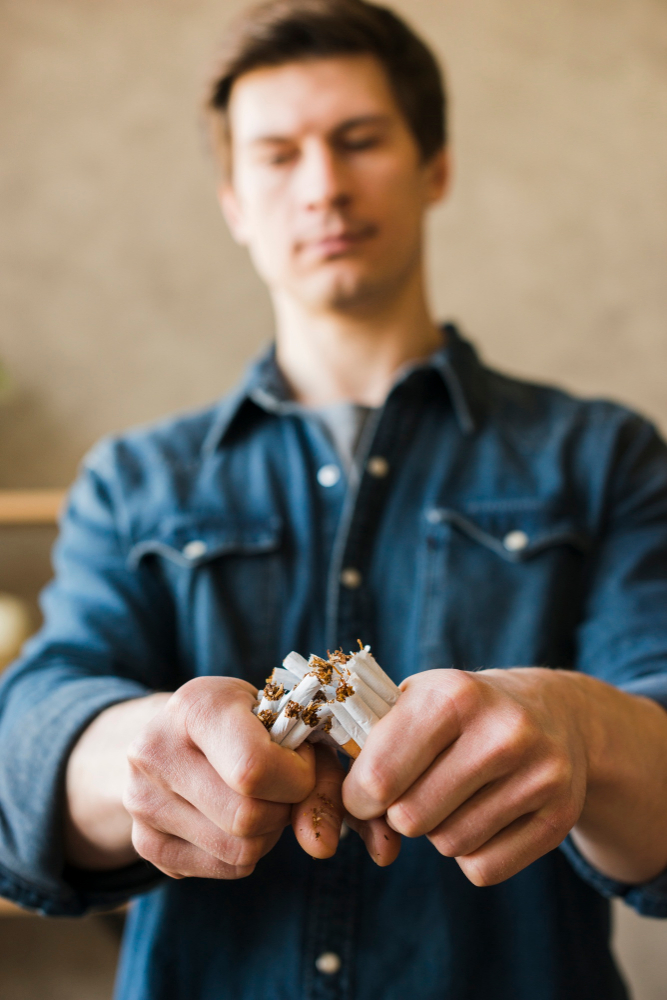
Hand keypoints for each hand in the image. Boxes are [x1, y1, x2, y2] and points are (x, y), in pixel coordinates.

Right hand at [124, 676, 347, 877]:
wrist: (179, 730)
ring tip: (261, 799)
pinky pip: (222, 869)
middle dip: (282, 809)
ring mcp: (141, 799)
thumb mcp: (288, 723)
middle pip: (246, 818)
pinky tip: (235, 818)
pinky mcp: (143, 841)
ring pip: (237, 851)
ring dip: (267, 834)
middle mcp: (156, 750)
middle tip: (282, 785)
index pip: (253, 768)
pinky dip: (245, 852)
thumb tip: (321, 847)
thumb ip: (319, 778)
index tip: (300, 763)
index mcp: (195, 705)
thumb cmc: (247, 721)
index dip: (295, 778)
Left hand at [343, 668, 589, 885]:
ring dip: (439, 831)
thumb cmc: (460, 712)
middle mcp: (502, 732)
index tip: (363, 792)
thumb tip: (362, 828)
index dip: (359, 796)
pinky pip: (485, 869)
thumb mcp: (413, 703)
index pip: (380, 777)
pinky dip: (473, 854)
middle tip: (416, 788)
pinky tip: (486, 814)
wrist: (551, 711)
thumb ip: (371, 755)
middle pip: (411, 819)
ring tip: (456, 794)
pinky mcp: (560, 816)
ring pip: (449, 845)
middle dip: (400, 812)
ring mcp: (539, 775)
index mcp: (454, 695)